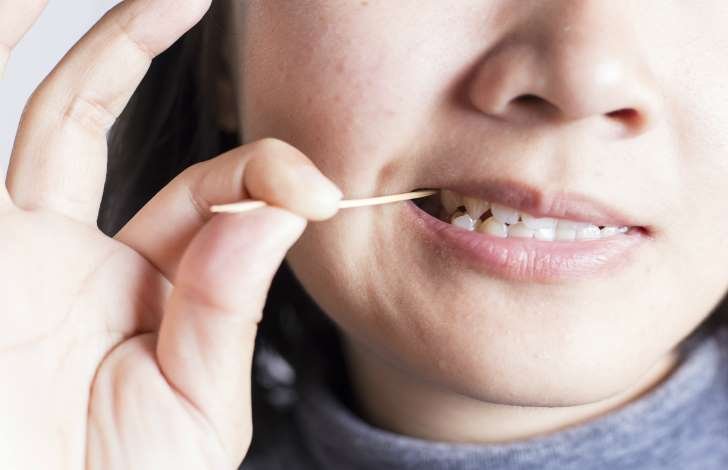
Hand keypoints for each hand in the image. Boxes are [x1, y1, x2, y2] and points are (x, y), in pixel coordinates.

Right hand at [0, 1, 341, 467]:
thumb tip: (275, 211)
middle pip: (122, 131)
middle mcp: (72, 257)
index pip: (209, 198)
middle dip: (153, 55)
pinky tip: (30, 5)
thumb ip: (231, 309)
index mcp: (142, 293)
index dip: (267, 178)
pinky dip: (9, 52)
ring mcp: (13, 246)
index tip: (319, 194)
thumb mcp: (197, 407)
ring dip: (97, 42)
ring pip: (54, 111)